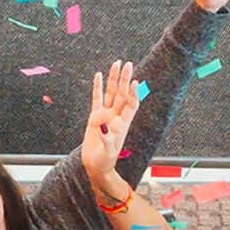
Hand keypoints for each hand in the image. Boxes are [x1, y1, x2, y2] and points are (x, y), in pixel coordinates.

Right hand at [77, 61, 139, 194]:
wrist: (95, 165)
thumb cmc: (104, 161)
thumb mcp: (107, 153)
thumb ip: (106, 139)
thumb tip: (102, 125)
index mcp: (122, 124)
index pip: (130, 105)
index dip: (133, 94)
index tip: (134, 83)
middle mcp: (116, 116)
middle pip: (122, 94)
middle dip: (124, 79)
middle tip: (127, 64)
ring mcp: (105, 115)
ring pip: (111, 93)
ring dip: (113, 79)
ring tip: (116, 64)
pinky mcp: (95, 117)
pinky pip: (97, 98)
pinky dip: (97, 87)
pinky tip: (99, 75)